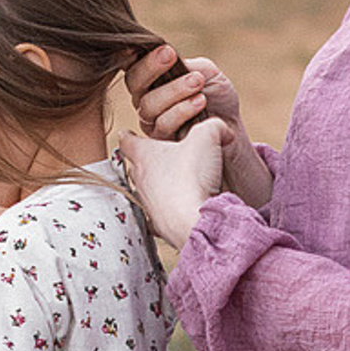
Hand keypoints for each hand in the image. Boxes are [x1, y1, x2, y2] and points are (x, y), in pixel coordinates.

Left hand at [122, 117, 229, 247]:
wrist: (192, 220)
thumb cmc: (191, 176)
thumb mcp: (206, 137)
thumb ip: (214, 126)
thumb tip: (223, 130)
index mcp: (144, 155)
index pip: (127, 141)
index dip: (128, 136)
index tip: (128, 134)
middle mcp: (141, 180)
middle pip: (135, 167)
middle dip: (145, 161)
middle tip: (158, 157)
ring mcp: (148, 204)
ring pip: (146, 191)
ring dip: (157, 186)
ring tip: (174, 183)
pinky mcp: (159, 224)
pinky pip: (158, 215)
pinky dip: (166, 211)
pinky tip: (180, 209)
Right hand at [128, 45, 241, 144]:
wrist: (232, 125)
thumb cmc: (217, 97)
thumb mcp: (205, 71)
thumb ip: (185, 64)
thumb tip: (166, 56)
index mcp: (152, 80)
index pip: (134, 66)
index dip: (134, 56)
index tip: (153, 46)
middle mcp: (146, 99)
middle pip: (134, 83)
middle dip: (151, 67)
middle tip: (170, 55)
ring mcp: (151, 122)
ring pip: (149, 105)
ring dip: (174, 90)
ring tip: (197, 82)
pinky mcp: (160, 141)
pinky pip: (163, 124)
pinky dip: (182, 110)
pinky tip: (200, 102)